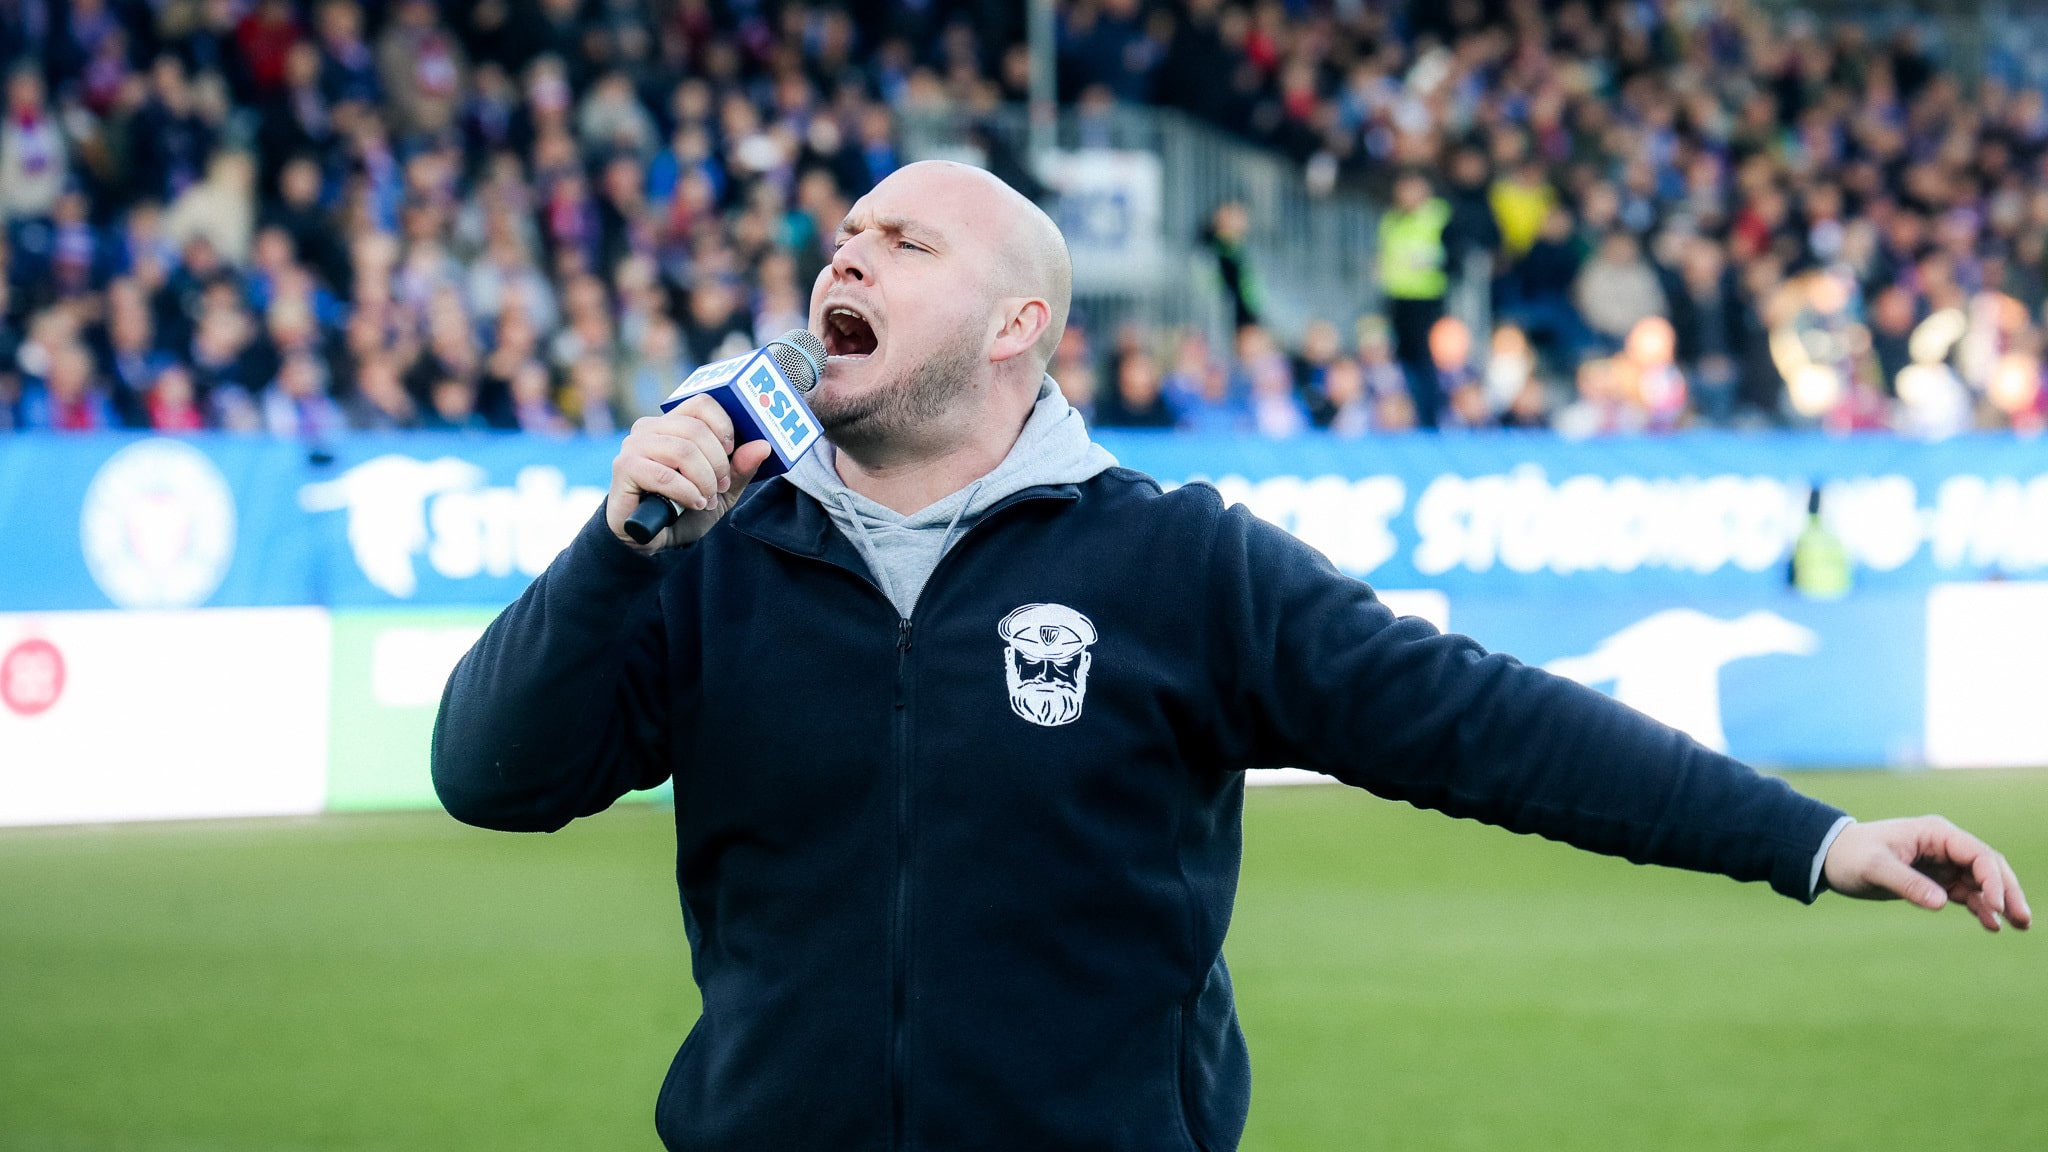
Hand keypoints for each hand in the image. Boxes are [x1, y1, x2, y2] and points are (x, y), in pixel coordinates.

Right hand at [606, 396, 775, 553]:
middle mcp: (650, 428)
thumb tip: (763, 446)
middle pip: (696, 429)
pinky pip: (664, 475)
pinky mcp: (624, 468)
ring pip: (683, 451)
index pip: (702, 403)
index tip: (731, 451)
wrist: (652, 539)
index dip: (723, 425)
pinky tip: (694, 504)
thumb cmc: (684, 508)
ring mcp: (634, 445)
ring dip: (704, 480)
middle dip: (718, 463)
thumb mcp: (722, 490)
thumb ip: (740, 468)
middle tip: (721, 487)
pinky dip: (687, 492)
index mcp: (673, 423)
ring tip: (708, 499)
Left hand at [1823, 816, 2030, 931]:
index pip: (1977, 854)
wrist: (1829, 857)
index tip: (1996, 905)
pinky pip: (1966, 893)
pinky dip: (1981, 908)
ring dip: (2000, 902)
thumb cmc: (1850, 856)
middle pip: (1988, 867)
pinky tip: (1992, 925)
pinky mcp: (1935, 879)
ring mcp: (1942, 862)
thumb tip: (1942, 902)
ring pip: (1982, 882)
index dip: (1993, 879)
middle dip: (2007, 892)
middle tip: (2023, 920)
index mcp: (1935, 833)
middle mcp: (1944, 845)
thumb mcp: (1874, 869)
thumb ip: (1907, 883)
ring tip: (2018, 926)